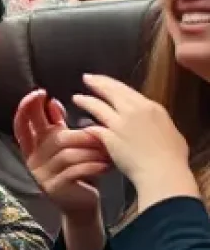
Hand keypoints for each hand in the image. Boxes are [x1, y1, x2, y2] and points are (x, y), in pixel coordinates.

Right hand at [13, 90, 109, 220]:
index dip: (27, 108)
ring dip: (91, 151)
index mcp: (32, 146)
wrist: (82, 203)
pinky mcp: (53, 187)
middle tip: (98, 132)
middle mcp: (32, 159)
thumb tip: (53, 103)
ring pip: (68, 154)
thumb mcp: (66, 146)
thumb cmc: (77, 170)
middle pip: (53, 138)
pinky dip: (93, 165)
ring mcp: (41, 174)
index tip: (40, 93)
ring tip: (108, 151)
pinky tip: (105, 165)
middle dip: (79, 134)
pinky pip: (74, 170)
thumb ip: (57, 126)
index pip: (21, 124)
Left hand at [71, 74, 197, 209]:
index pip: (127, 90)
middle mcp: (134, 110)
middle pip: (111, 91)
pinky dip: (86, 125)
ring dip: (86, 100)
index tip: (104, 80)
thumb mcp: (170, 131)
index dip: (113, 83)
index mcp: (152, 107)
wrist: (162, 171)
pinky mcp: (108, 136)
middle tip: (86, 78)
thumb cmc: (173, 156)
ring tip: (76, 97)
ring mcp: (119, 123)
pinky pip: (93, 128)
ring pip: (98, 106)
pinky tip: (80, 124)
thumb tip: (151, 120)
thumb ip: (155, 121)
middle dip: (97, 83)